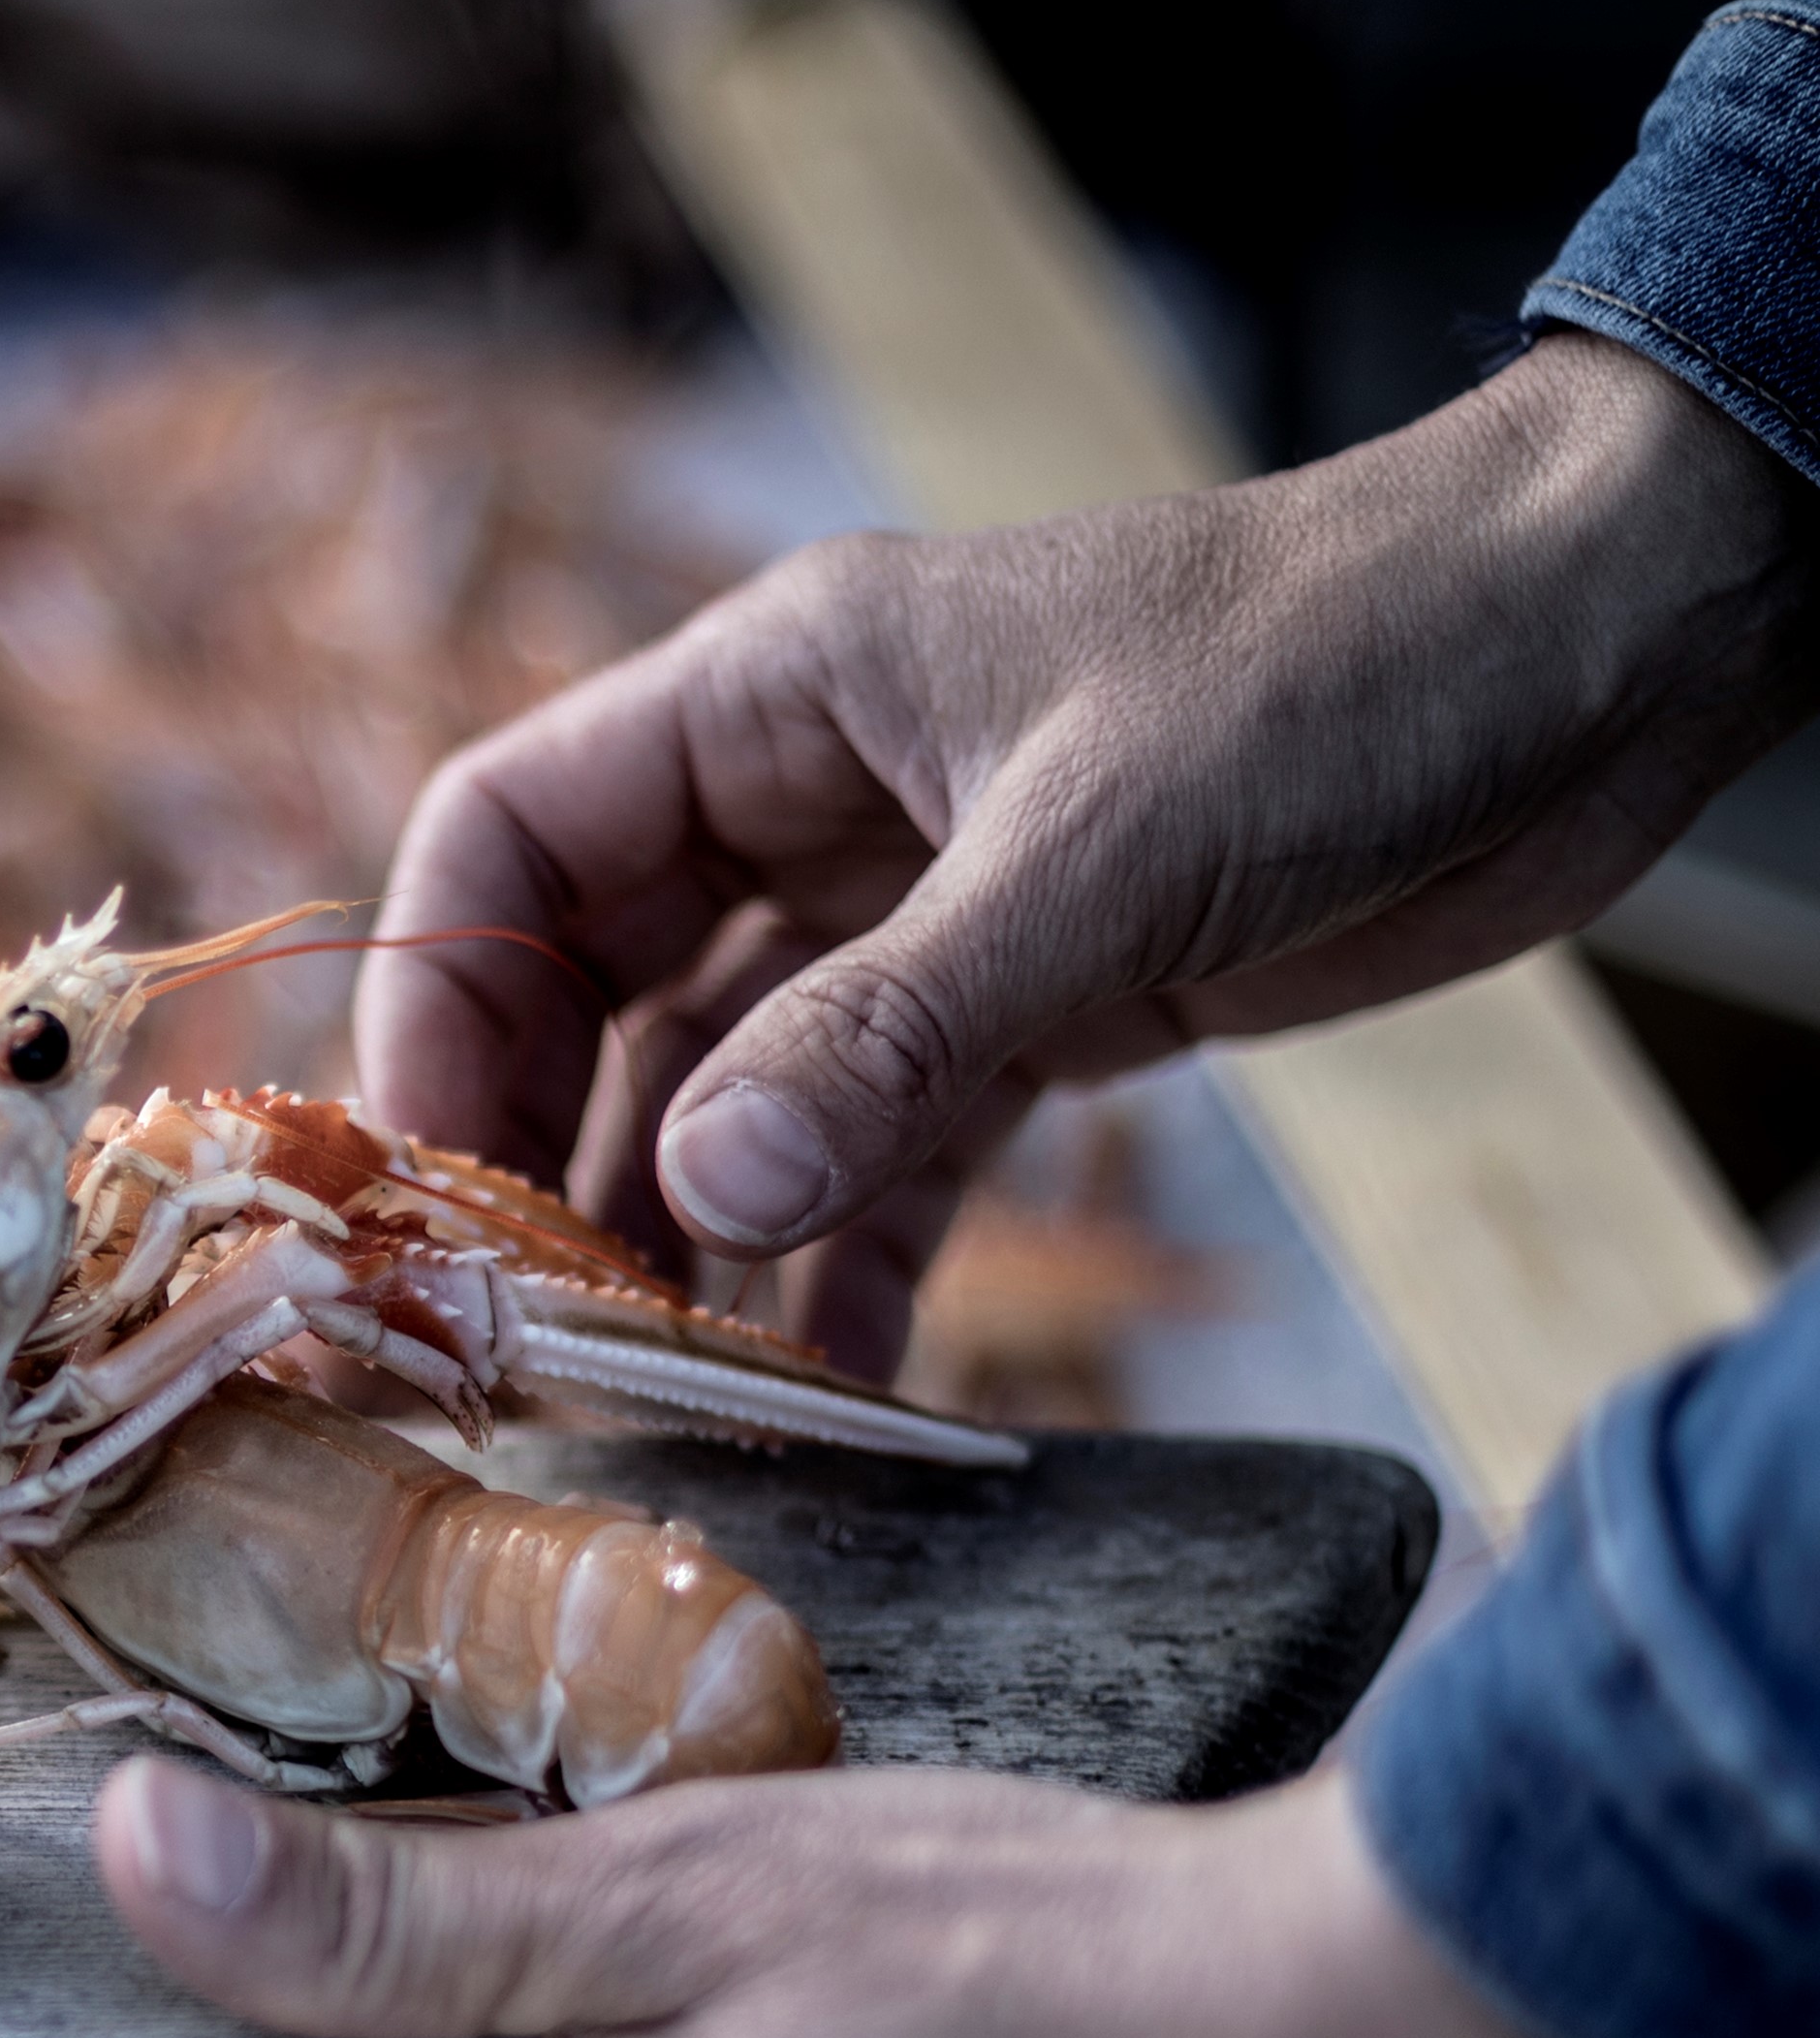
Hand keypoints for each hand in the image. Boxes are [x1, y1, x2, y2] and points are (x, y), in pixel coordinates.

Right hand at [369, 333, 1819, 1375]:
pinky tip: (835, 1386)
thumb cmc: (1346, 663)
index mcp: (776, 694)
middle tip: (533, 1324)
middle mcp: (813, 802)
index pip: (509, 836)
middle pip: (590, 988)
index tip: (429, 1178)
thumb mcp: (1104, 847)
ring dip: (693, 1237)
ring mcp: (917, 913)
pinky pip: (887, 1156)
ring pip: (730, 1091)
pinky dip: (850, 1265)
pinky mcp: (1033, 1006)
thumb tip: (697, 1199)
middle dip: (548, 1155)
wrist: (1609, 648)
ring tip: (667, 1388)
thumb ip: (894, 1031)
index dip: (438, 1002)